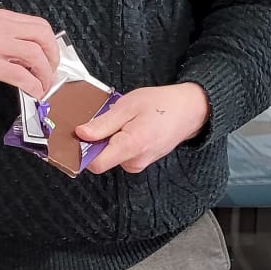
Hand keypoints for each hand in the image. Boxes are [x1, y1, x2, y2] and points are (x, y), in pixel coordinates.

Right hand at [0, 12, 58, 99]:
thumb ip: (6, 40)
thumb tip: (30, 57)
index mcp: (1, 18)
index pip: (39, 25)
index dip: (51, 45)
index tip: (50, 61)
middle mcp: (0, 26)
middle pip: (42, 37)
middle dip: (53, 58)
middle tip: (50, 75)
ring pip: (35, 55)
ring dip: (44, 74)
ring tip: (42, 87)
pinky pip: (19, 75)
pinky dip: (32, 86)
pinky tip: (32, 93)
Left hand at [79, 82, 208, 174]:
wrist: (190, 111)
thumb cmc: (161, 104)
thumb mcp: (128, 106)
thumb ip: (103, 123)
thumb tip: (81, 134)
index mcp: (131, 147)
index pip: (95, 164)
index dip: (84, 149)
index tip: (81, 133)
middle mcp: (134, 162)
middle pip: (100, 159)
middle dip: (98, 140)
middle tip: (111, 119)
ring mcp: (138, 165)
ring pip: (110, 156)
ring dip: (110, 140)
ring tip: (125, 122)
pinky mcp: (140, 163)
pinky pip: (120, 155)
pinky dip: (119, 142)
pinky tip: (131, 128)